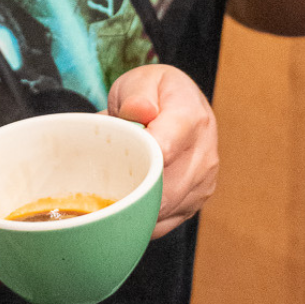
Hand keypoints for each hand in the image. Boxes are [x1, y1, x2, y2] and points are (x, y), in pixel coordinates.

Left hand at [107, 64, 218, 237]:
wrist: (179, 104)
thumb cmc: (154, 93)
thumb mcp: (141, 81)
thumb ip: (138, 95)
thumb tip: (139, 111)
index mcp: (191, 118)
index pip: (165, 149)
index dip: (136, 161)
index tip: (111, 162)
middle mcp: (204, 153)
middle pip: (163, 190)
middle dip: (128, 188)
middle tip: (100, 179)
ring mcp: (203, 182)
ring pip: (162, 210)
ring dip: (133, 204)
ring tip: (115, 182)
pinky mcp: (196, 202)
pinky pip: (163, 223)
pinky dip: (141, 216)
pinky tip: (128, 197)